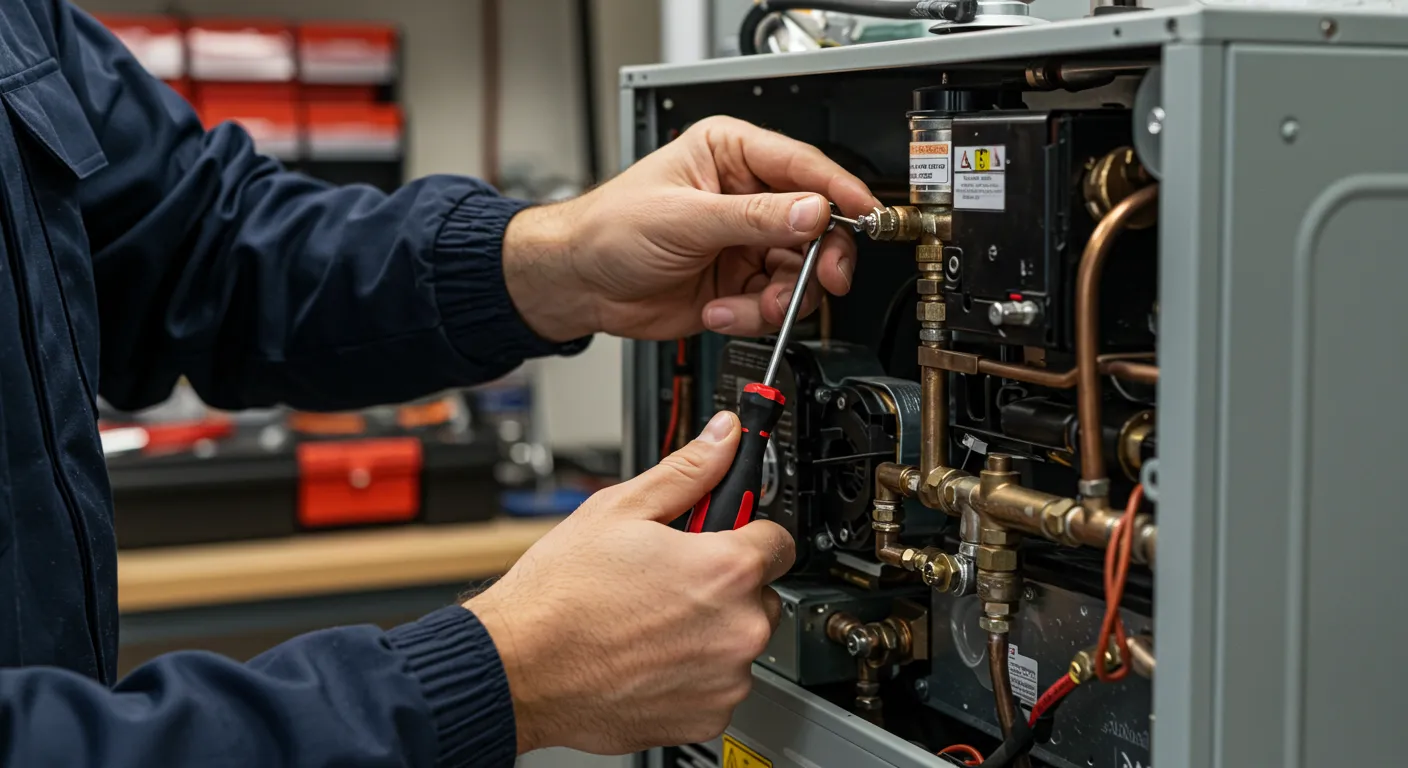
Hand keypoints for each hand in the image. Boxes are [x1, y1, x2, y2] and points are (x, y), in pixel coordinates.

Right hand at [465, 411, 794, 753]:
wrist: (519, 669)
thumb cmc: (560, 595)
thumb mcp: (620, 508)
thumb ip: (688, 471)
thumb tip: (723, 438)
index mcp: (727, 570)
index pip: (779, 540)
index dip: (746, 532)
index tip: (724, 536)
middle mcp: (738, 629)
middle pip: (758, 595)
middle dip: (723, 585)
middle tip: (669, 580)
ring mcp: (725, 680)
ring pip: (736, 643)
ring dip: (708, 632)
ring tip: (649, 621)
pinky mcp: (705, 718)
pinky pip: (716, 685)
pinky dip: (691, 674)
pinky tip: (647, 656)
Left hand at [503, 115, 879, 340]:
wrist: (578, 284)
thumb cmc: (609, 228)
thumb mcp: (685, 217)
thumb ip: (753, 217)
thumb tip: (812, 211)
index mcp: (731, 154)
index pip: (802, 166)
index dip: (838, 192)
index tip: (864, 215)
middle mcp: (746, 196)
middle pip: (814, 225)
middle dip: (818, 258)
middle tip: (822, 279)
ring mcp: (744, 242)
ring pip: (798, 271)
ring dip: (780, 296)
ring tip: (750, 305)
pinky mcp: (739, 283)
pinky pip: (773, 302)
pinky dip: (753, 314)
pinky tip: (722, 311)